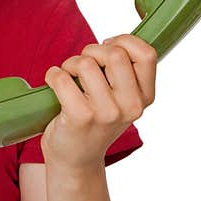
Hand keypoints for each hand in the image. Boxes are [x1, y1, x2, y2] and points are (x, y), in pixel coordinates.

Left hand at [41, 34, 157, 171]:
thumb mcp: (123, 100)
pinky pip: (62, 78)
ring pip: (86, 63)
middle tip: (83, 65)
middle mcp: (130, 106)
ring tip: (68, 77)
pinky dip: (53, 75)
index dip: (124, 41)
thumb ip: (126, 73)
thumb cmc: (97, 119)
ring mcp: (106, 113)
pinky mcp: (80, 117)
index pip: (147, 54)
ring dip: (70, 63)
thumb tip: (113, 41)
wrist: (77, 159)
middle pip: (114, 53)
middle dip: (92, 50)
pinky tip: (54, 83)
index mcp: (145, 97)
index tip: (109, 46)